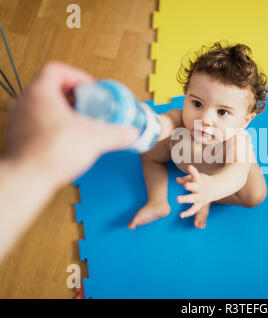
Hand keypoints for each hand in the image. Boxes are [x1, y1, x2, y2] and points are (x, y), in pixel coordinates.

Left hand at [1, 61, 138, 186]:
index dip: (77, 76)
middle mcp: (25, 103)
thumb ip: (117, 133)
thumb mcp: (95, 139)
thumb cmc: (50, 154)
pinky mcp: (20, 138)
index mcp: (40, 93)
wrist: (26, 180)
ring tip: (81, 125)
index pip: (57, 69)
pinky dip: (55, 128)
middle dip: (74, 97)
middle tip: (90, 107)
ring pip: (44, 107)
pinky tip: (69, 142)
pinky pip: (39, 124)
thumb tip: (130, 133)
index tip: (90, 89)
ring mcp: (19, 120)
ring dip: (64, 113)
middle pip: (51, 88)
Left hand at [176, 165, 213, 218]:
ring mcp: (201, 197)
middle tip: (185, 185)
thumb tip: (177, 180)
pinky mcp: (200, 204)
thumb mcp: (196, 177)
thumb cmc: (203, 181)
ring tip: (178, 198)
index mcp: (200, 180)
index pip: (196, 175)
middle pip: (195, 187)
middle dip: (190, 186)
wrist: (217, 189)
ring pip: (193, 199)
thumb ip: (186, 178)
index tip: (189, 167)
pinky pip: (193, 210)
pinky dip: (188, 213)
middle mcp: (200, 189)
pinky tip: (181, 215)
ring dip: (186, 199)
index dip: (193, 171)